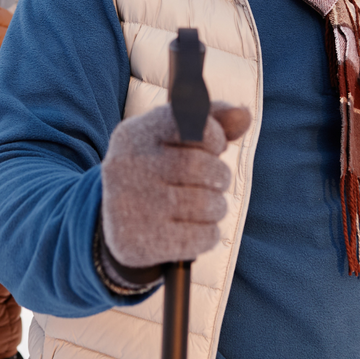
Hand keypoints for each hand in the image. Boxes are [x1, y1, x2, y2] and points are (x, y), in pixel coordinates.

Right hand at [101, 101, 249, 269]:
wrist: (115, 224)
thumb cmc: (157, 170)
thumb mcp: (175, 139)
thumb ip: (212, 121)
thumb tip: (243, 115)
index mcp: (134, 134)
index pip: (190, 123)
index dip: (214, 135)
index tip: (213, 146)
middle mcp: (126, 166)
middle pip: (200, 166)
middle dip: (219, 175)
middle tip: (216, 182)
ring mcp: (129, 206)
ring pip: (204, 204)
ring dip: (217, 206)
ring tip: (208, 205)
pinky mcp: (138, 243)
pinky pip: (199, 239)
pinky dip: (209, 234)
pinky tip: (199, 230)